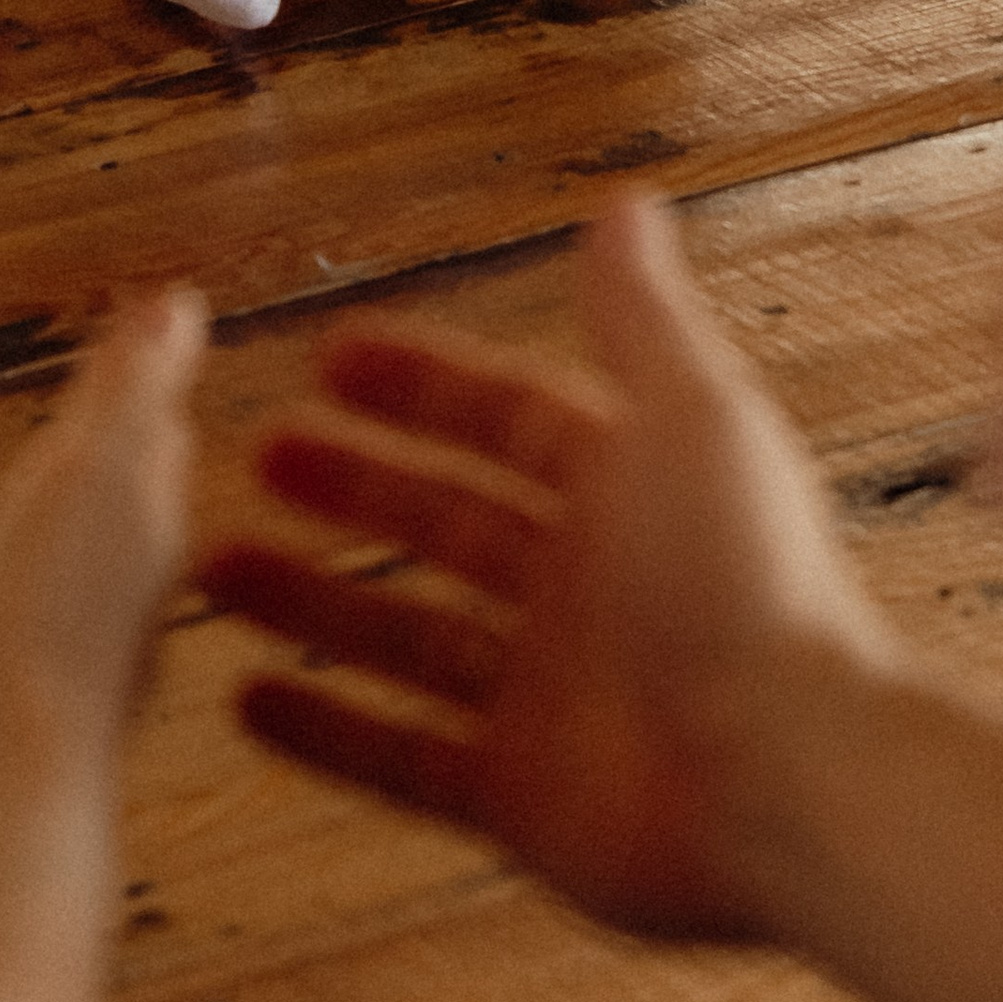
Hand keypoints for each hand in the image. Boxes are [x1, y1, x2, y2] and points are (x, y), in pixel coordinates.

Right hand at [0, 287, 207, 783]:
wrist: (3, 777)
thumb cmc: (40, 620)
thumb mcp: (91, 472)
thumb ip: (130, 393)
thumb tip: (182, 302)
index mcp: (147, 510)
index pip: (151, 423)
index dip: (142, 373)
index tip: (156, 324)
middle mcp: (135, 579)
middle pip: (133, 485)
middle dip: (125, 435)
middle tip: (121, 383)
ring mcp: (92, 645)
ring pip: (98, 553)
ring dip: (84, 508)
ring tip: (63, 476)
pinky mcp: (43, 701)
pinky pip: (49, 613)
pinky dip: (40, 578)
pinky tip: (15, 597)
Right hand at [205, 198, 887, 938]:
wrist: (789, 783)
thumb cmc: (750, 589)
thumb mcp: (690, 418)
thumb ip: (640, 317)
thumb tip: (624, 203)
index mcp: (629, 491)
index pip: (506, 419)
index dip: (421, 385)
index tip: (329, 357)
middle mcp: (588, 590)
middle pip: (446, 521)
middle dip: (354, 484)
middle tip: (256, 453)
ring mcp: (550, 697)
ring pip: (405, 634)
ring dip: (312, 600)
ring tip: (214, 569)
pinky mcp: (522, 798)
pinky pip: (401, 757)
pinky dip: (325, 731)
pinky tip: (245, 701)